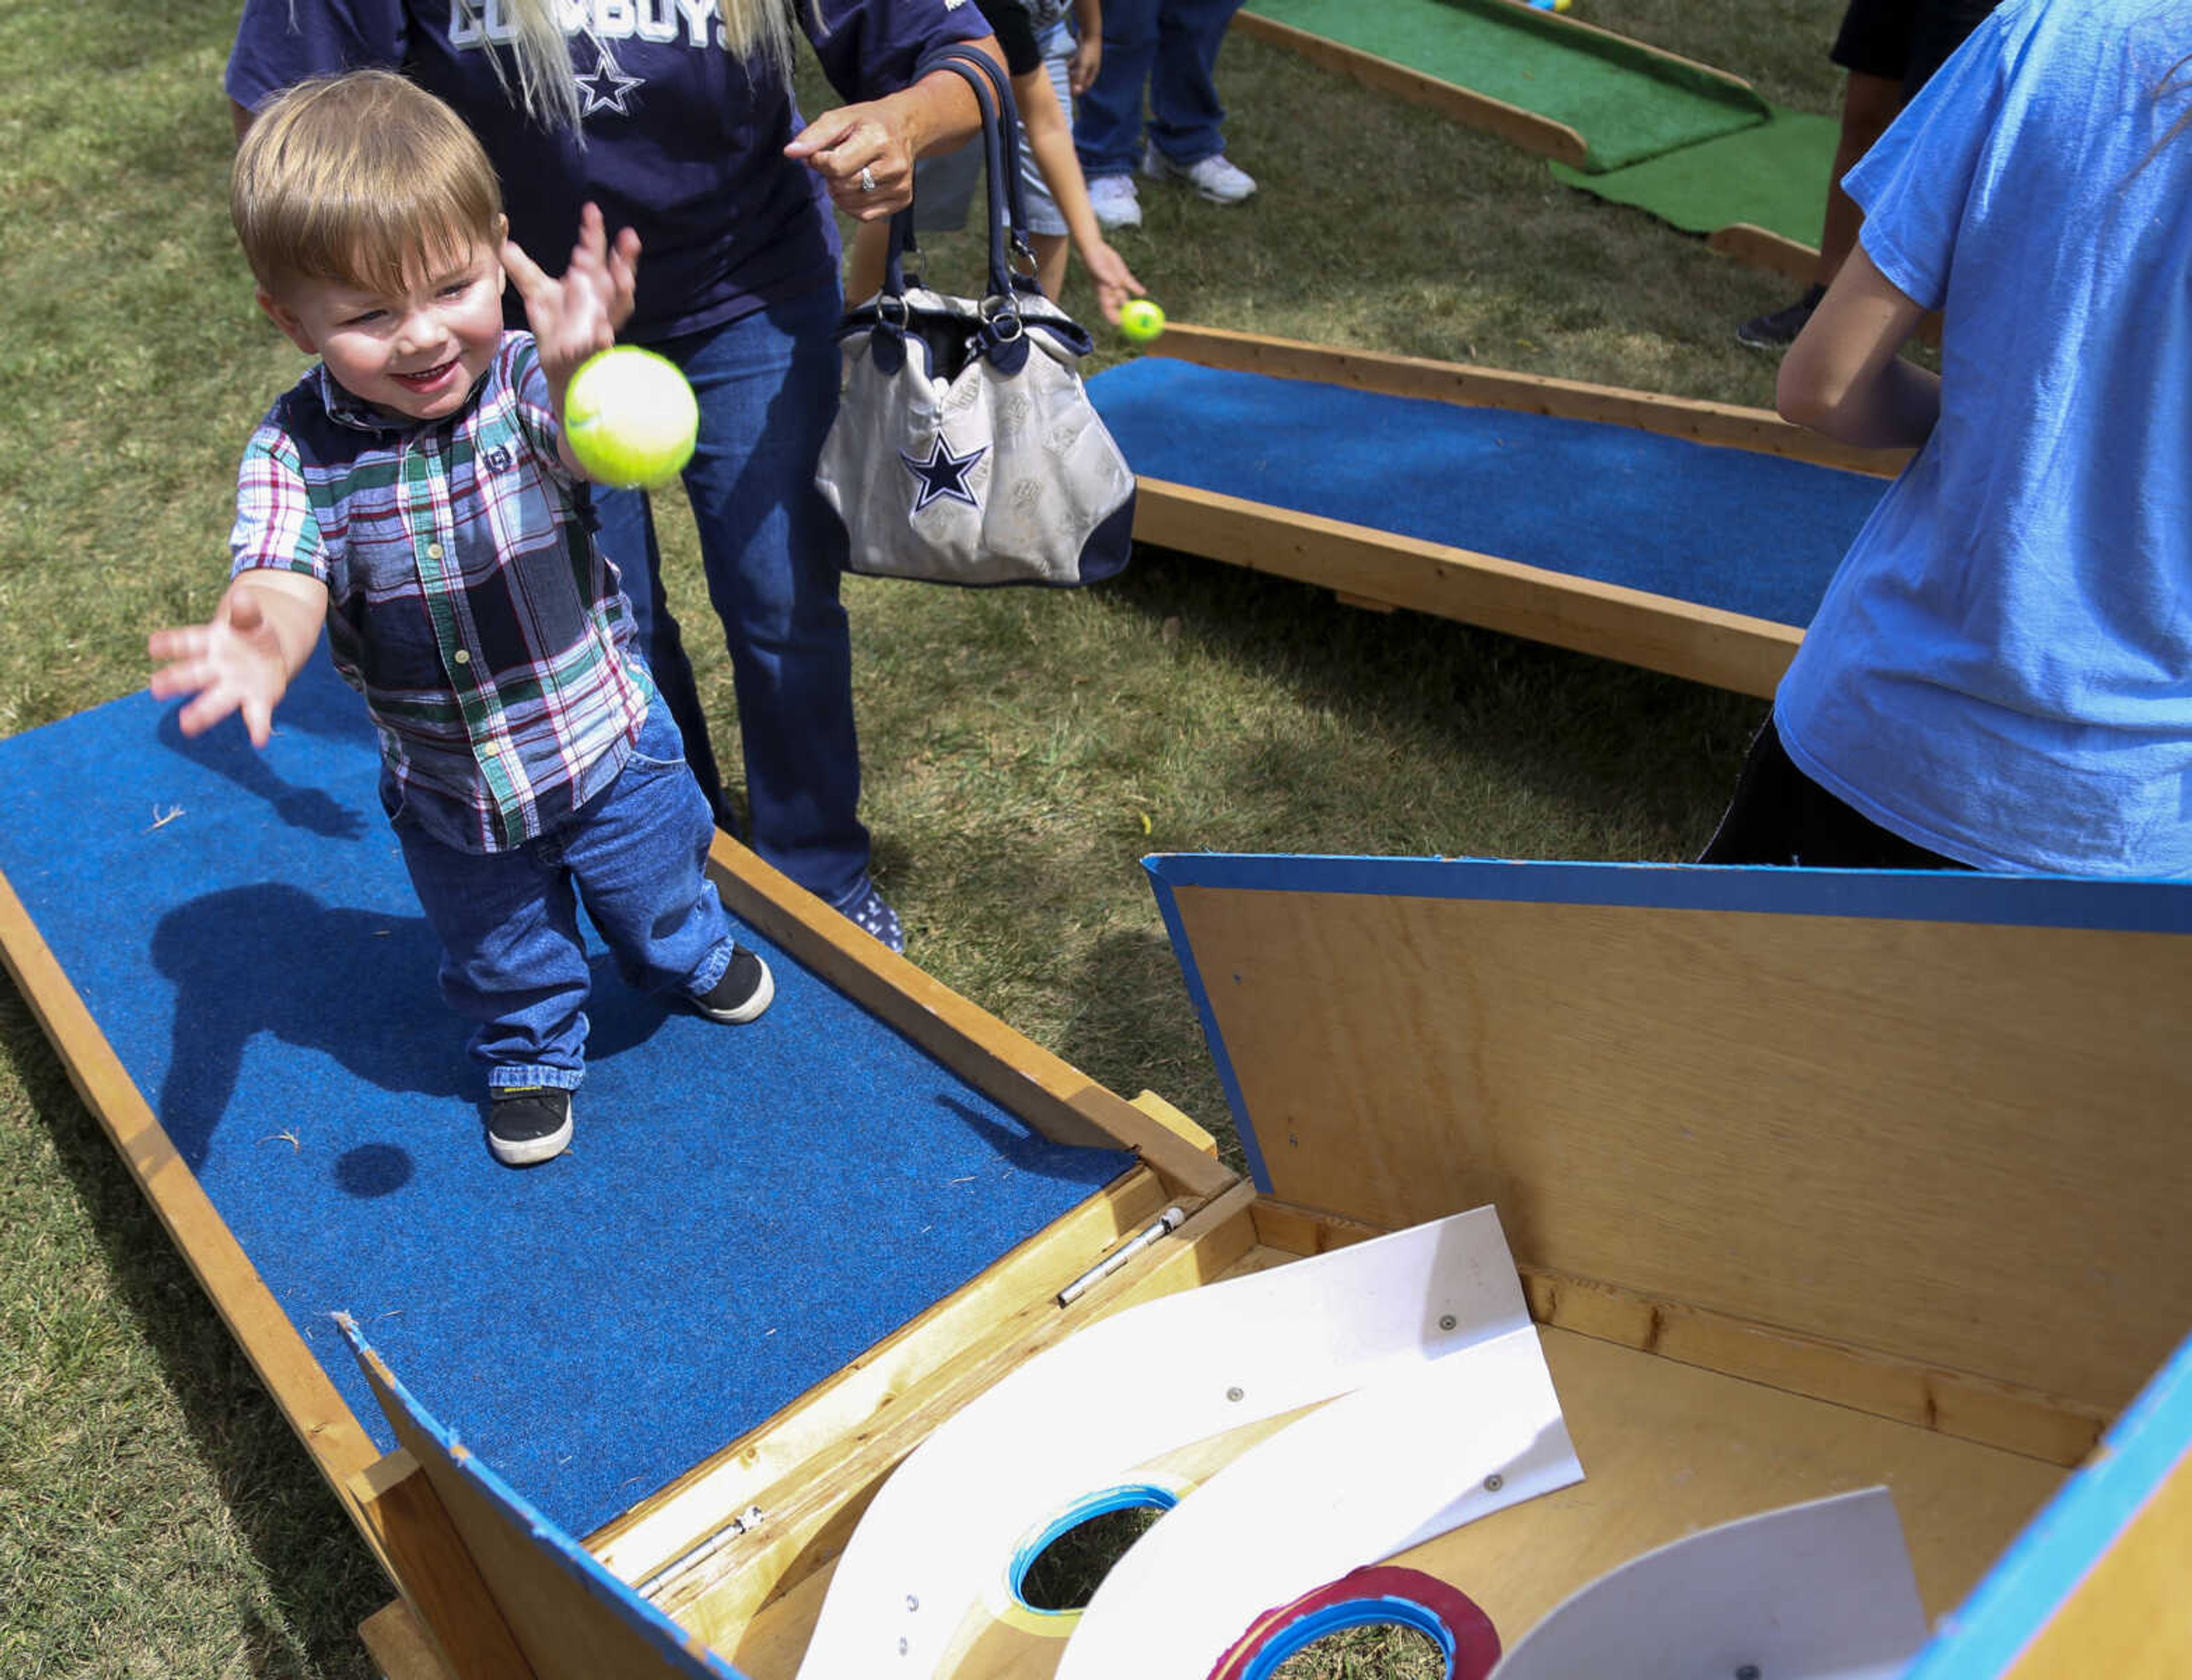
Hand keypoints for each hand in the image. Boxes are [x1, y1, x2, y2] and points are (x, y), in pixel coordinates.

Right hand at [148, 582, 297, 746]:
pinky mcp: (257, 700)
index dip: (170, 643)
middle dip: (176, 680)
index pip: (187, 642)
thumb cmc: (251, 633)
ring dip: (201, 714)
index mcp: (210, 644)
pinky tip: (259, 741)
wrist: (272, 653)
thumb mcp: (251, 618)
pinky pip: (256, 715)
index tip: (153, 645)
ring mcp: (235, 687)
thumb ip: (246, 611)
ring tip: (186, 726)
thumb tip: (243, 595)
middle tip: (155, 688)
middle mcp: (217, 669)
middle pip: (194, 674)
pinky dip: (257, 727)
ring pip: (216, 701)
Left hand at [501, 203, 640, 392]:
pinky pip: (602, 342)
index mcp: (587, 280)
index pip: (593, 249)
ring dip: (624, 292)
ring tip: (625, 278)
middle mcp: (599, 297)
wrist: (559, 364)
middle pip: (617, 273)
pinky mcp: (594, 347)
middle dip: (624, 257)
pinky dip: (603, 338)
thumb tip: (502, 241)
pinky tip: (603, 334)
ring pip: (620, 305)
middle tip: (630, 237)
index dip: (593, 230)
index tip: (592, 209)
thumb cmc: (554, 325)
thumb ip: (520, 267)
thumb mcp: (534, 291)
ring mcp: (602, 321)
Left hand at [786, 101, 917, 220]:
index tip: (820, 153)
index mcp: (878, 139)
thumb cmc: (867, 123)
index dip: (819, 162)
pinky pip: (864, 215)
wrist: (903, 128)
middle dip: (831, 176)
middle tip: (837, 162)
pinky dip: (853, 204)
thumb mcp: (840, 118)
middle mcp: (894, 165)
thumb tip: (791, 152)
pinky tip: (857, 187)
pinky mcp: (903, 200)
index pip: (835, 166)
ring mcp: (901, 185)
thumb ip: (814, 135)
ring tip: (848, 173)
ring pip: (852, 203)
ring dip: (840, 191)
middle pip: (843, 186)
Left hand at [1069, 37, 1100, 97]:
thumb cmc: (1088, 51)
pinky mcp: (1082, 54)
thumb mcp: (1082, 66)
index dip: (1079, 91)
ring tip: (1064, 78)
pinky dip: (1071, 65)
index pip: (1086, 85)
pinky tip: (1065, 66)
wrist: (1090, 33)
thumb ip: (1079, 78)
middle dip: (1074, 83)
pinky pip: (1076, 63)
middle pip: (1082, 79)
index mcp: (1093, 72)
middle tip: (1066, 87)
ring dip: (1072, 75)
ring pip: (1078, 71)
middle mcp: (1091, 67)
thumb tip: (1076, 91)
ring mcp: (1087, 60)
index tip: (1071, 95)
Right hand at [1081, 239, 1143, 324]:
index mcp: (1103, 291)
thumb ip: (1107, 279)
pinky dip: (1137, 289)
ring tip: (1139, 312)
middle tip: (1131, 322)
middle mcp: (1110, 290)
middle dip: (1123, 315)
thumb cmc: (1093, 261)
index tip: (1118, 324)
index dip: (1112, 317)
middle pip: (1117, 306)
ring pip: (1125, 297)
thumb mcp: (1099, 271)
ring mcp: (1117, 283)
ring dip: (1131, 305)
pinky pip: (1131, 284)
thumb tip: (1114, 286)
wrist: (1096, 250)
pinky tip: (1143, 293)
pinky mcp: (1122, 276)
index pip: (1107, 308)